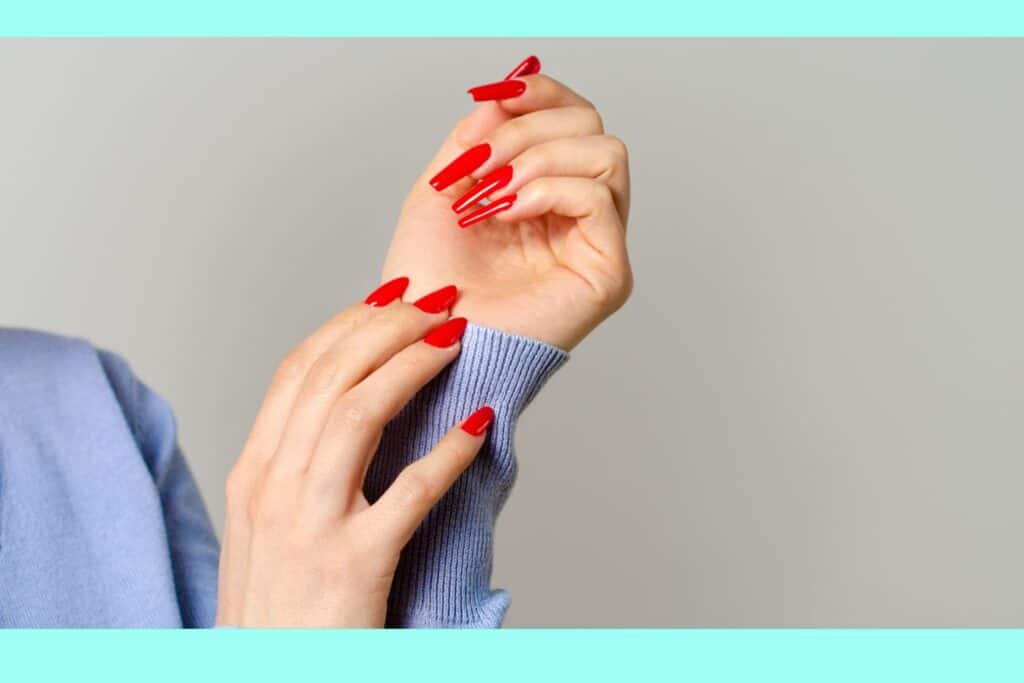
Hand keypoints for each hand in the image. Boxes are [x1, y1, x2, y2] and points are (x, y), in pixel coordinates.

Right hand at [216, 280, 493, 626]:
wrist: (272, 679)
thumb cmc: (280, 607)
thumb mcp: (268, 525)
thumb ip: (299, 467)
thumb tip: (349, 411)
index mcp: (254, 472)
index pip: (298, 371)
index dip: (348, 324)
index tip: (391, 298)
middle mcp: (274, 488)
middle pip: (330, 377)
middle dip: (388, 327)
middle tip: (436, 305)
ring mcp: (310, 525)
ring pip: (358, 414)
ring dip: (413, 365)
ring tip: (455, 339)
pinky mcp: (355, 565)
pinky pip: (410, 492)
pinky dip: (449, 453)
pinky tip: (480, 426)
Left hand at [383, 56, 632, 350]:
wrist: (425, 340)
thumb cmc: (430, 280)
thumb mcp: (443, 186)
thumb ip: (478, 136)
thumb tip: (509, 89)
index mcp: (544, 193)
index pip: (570, 118)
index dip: (539, 92)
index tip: (495, 93)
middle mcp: (577, 215)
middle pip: (589, 125)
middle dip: (525, 130)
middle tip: (477, 168)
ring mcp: (596, 242)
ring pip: (605, 151)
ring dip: (536, 159)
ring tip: (491, 196)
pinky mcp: (607, 270)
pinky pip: (599, 195)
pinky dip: (549, 188)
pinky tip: (510, 212)